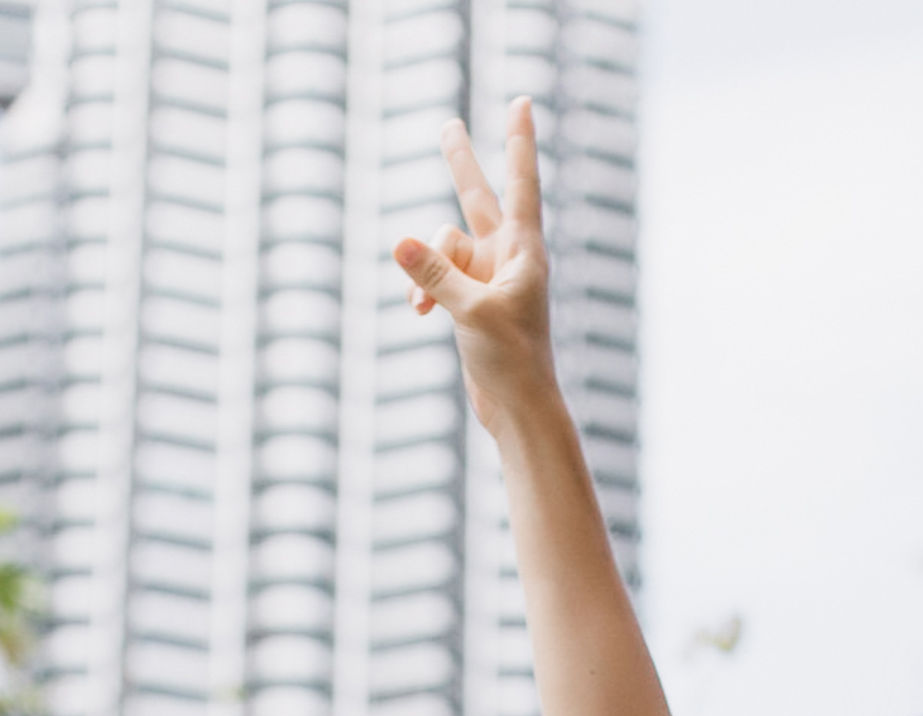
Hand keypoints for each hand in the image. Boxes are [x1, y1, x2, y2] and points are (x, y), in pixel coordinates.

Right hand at [395, 98, 559, 443]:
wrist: (518, 407)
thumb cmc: (511, 360)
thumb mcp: (470, 313)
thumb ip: (434, 275)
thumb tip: (398, 240)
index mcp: (524, 249)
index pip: (520, 182)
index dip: (518, 140)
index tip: (521, 101)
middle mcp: (507, 255)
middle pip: (477, 197)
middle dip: (460, 164)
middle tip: (448, 123)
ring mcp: (486, 276)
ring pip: (441, 249)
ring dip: (424, 273)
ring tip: (422, 309)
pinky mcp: (469, 299)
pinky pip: (434, 277)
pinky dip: (422, 291)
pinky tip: (419, 316)